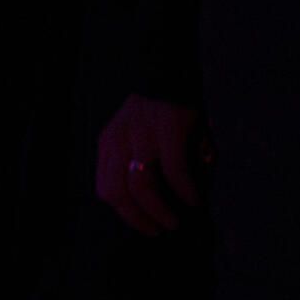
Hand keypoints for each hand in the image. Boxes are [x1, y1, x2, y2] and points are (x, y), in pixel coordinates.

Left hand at [94, 93, 205, 234]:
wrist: (172, 69)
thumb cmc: (159, 111)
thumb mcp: (139, 138)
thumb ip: (143, 165)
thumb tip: (162, 201)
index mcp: (108, 143)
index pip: (106, 189)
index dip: (125, 213)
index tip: (145, 226)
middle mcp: (119, 139)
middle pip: (118, 192)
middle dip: (139, 218)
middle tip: (160, 230)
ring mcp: (142, 133)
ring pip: (141, 185)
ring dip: (159, 210)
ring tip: (175, 221)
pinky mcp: (169, 127)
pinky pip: (174, 169)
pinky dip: (184, 190)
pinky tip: (194, 200)